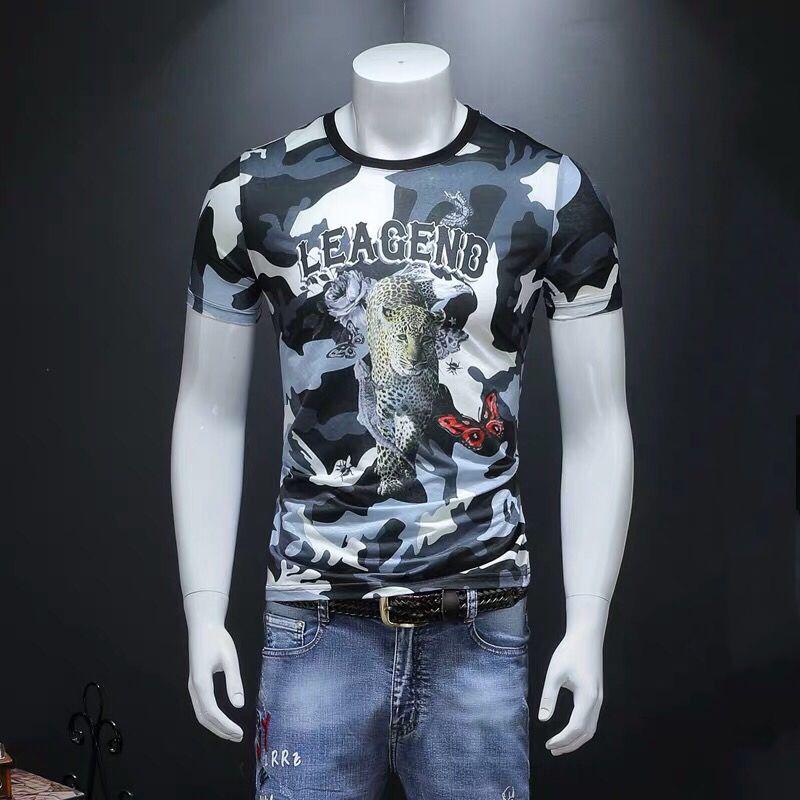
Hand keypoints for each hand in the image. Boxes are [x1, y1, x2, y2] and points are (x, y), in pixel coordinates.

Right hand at [184, 591, 244, 741]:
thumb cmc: (218, 640)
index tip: (239, 732)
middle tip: (238, 736)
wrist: (203, 626)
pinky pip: (201, 706)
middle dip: (220, 730)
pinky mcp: (196, 683)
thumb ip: (234, 682)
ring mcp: (193, 686)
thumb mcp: (230, 659)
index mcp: (201, 682)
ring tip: (232, 732)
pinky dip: (211, 717)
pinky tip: (223, 719)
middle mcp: (193, 687)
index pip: (212, 711)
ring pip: (201, 713)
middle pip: (204, 717)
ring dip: (216, 725)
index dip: (225, 725)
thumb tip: (239, 705)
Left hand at [537, 595, 607, 755]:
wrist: (587, 636)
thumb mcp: (554, 673)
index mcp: (587, 697)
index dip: (562, 740)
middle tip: (552, 750)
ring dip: (575, 739)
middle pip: (585, 733)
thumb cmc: (569, 652)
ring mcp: (599, 698)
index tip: (547, 744)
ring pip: (590, 728)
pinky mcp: (597, 694)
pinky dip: (580, 730)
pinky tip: (569, 730)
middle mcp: (597, 701)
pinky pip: (591, 719)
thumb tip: (542, 719)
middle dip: (569, 744)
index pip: (575, 728)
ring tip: (559, 745)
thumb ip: (549, 697)